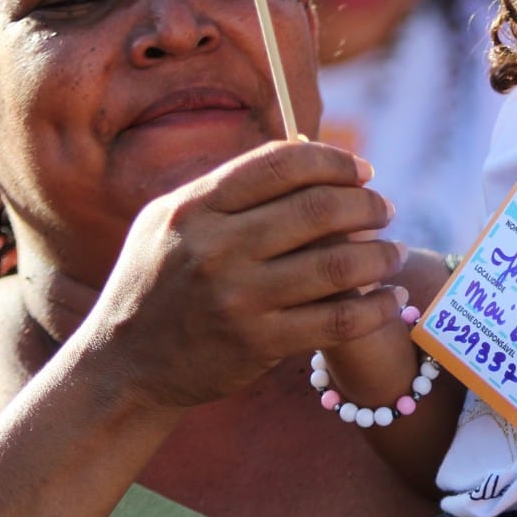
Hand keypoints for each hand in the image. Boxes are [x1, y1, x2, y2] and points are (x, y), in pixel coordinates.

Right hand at [78, 139, 406, 410]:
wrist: (122, 364)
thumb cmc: (156, 281)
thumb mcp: (169, 219)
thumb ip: (227, 188)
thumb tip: (303, 152)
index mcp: (196, 207)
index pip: (282, 163)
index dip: (334, 160)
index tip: (362, 170)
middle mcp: (217, 248)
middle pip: (318, 209)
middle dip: (366, 205)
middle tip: (384, 209)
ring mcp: (239, 298)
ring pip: (337, 263)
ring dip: (381, 254)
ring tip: (395, 251)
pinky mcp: (259, 343)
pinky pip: (338, 320)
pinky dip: (377, 306)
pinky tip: (392, 297)